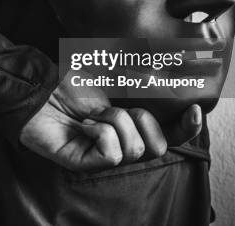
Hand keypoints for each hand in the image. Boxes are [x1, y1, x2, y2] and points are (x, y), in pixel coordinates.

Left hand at [19, 71, 202, 171]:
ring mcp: (103, 155)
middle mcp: (121, 142)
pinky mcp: (85, 164)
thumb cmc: (71, 82)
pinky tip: (84, 126)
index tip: (195, 110)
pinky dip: (100, 132)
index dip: (187, 128)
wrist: (40, 88)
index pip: (168, 135)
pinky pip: (111, 153)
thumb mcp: (111, 73)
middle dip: (142, 120)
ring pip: (135, 149)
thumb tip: (169, 70)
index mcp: (131, 123)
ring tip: (92, 115)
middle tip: (116, 109)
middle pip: (157, 147)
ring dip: (114, 121)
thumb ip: (140, 76)